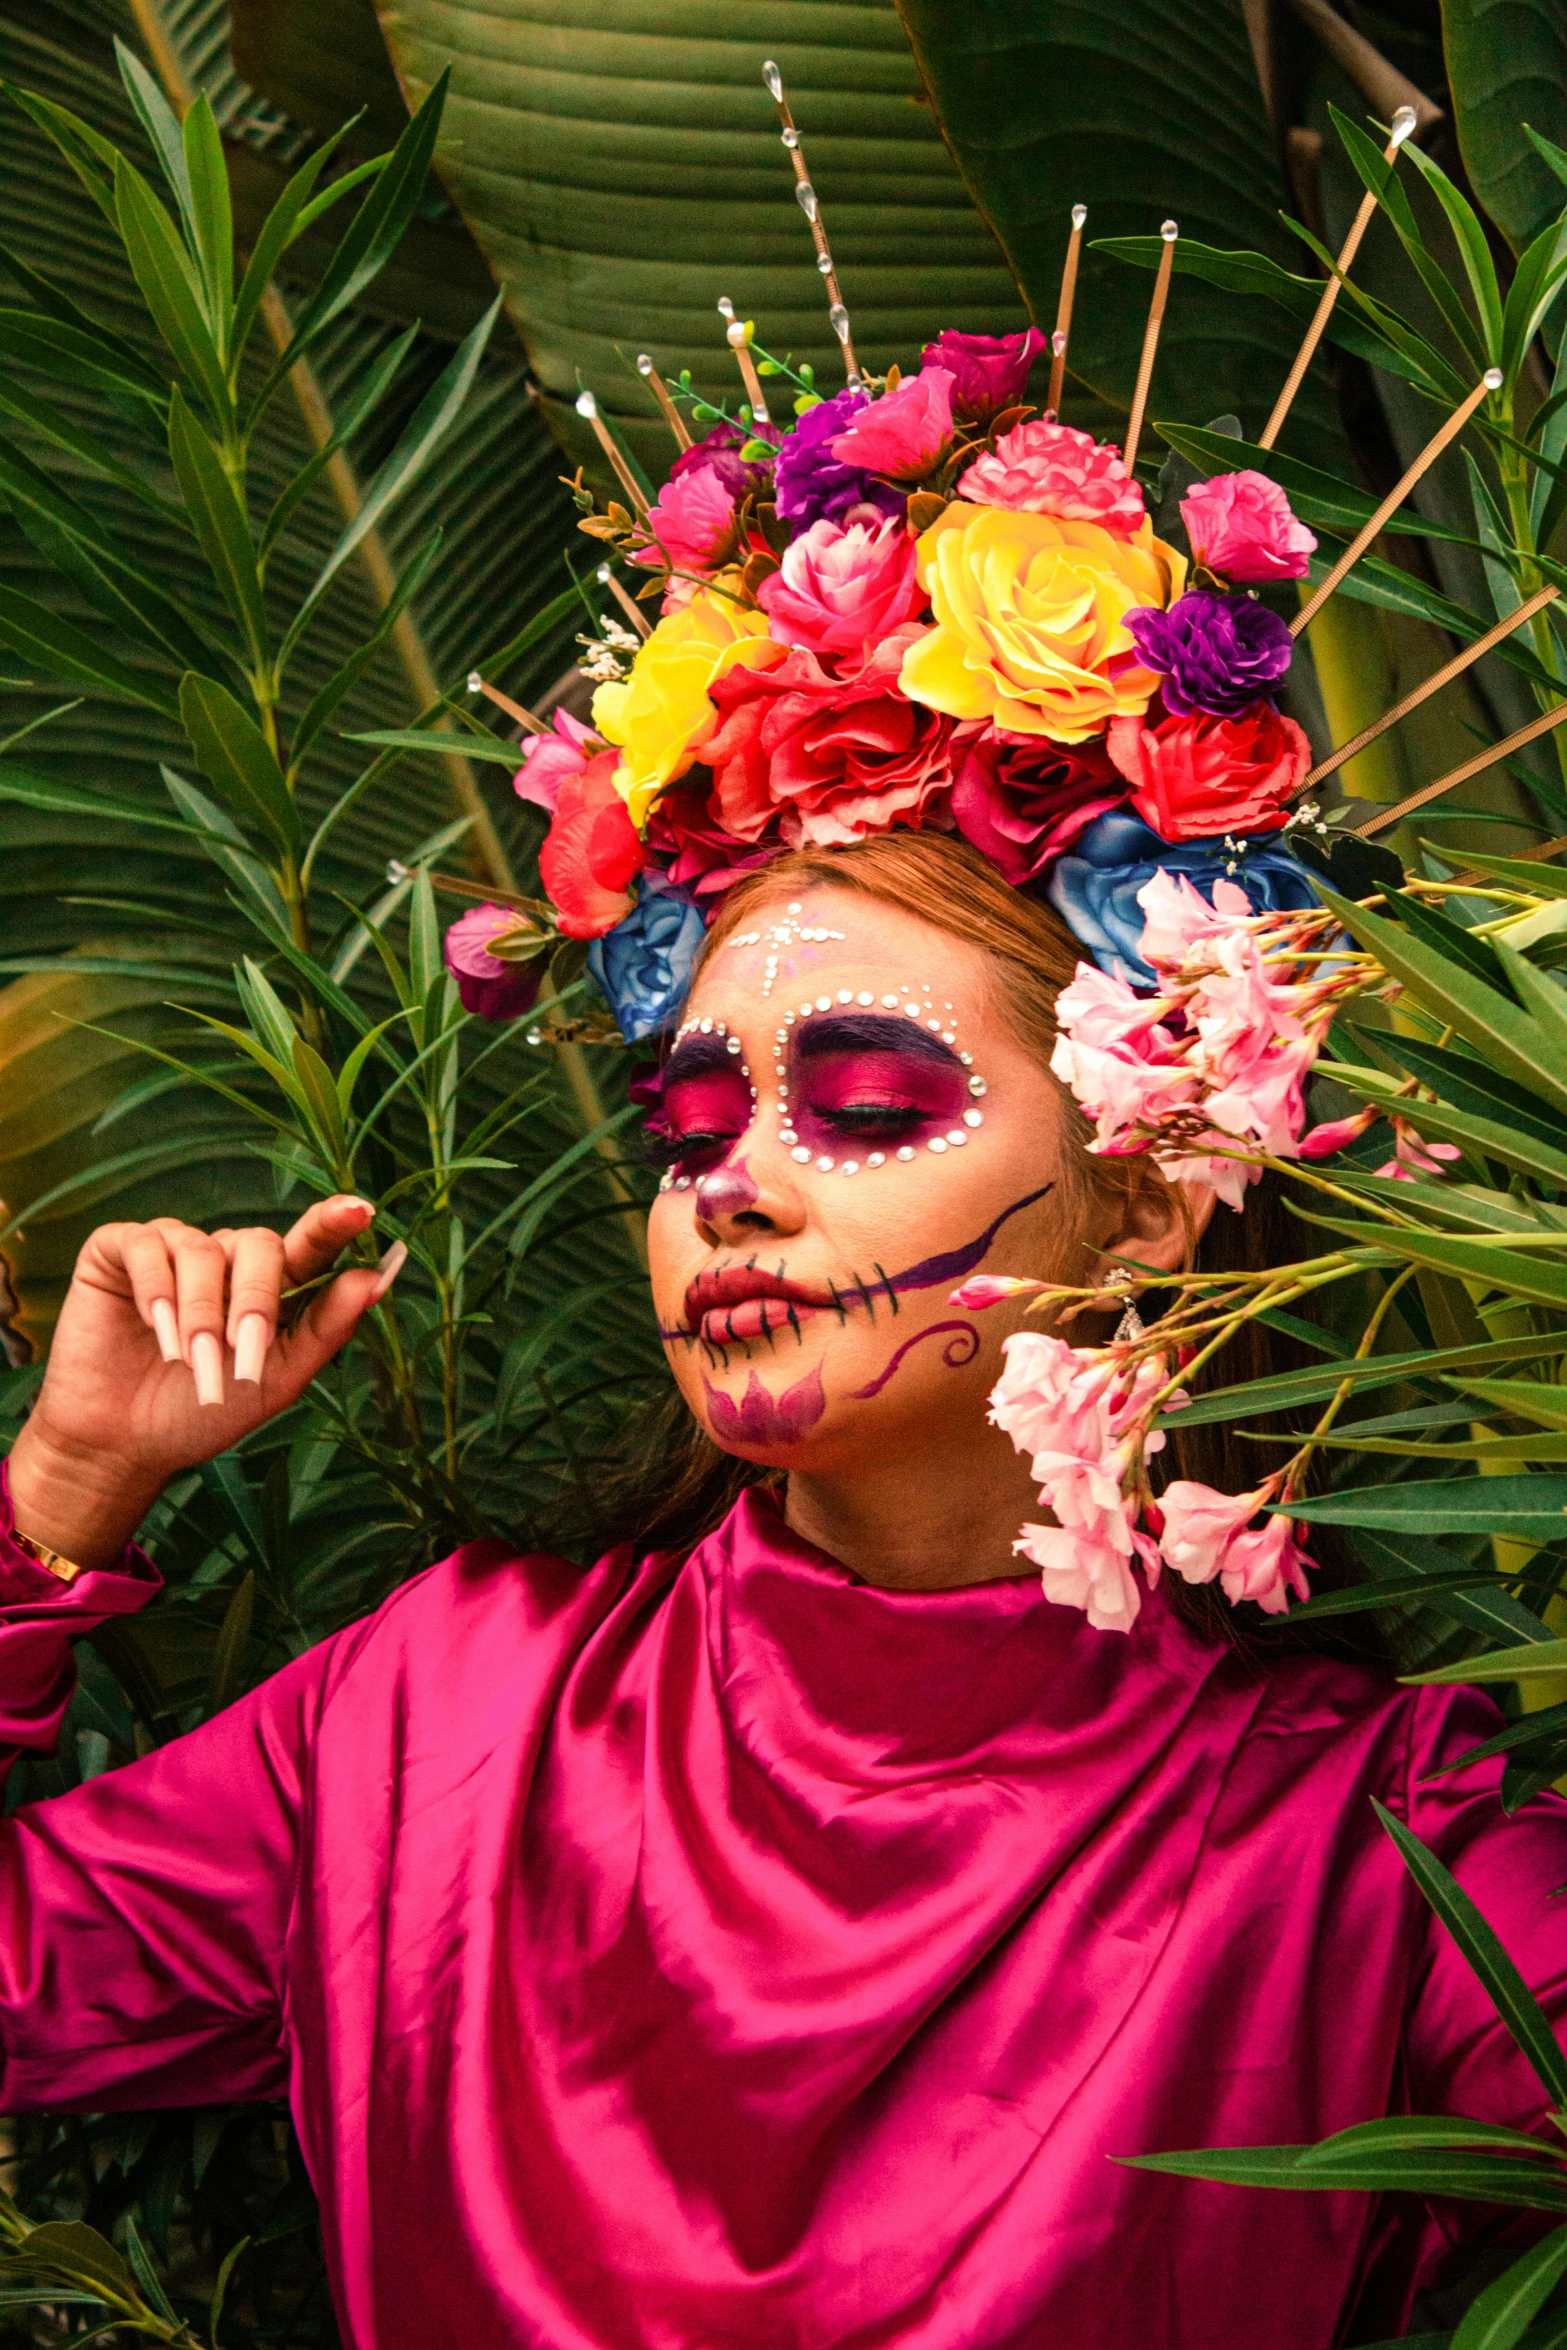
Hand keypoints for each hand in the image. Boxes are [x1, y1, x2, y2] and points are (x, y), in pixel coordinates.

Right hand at [7, 1196, 403, 1569]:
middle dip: (254, 1302)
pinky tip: (152, 1327)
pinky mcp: (118, 1250)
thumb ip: (325, 1329)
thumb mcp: (275, 1380)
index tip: (362, 1210)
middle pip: (259, 1244)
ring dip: (200, 1313)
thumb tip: (376, 1279)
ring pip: (202, 1249)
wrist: (123, 1444)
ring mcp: (172, 1249)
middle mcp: (225, 1257)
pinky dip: (154, 1288)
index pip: (310, 1243)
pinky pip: (146, 1244)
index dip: (334, 1223)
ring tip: (188, 1361)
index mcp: (271, 1285)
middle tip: (241, 1356)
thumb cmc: (202, 1413)